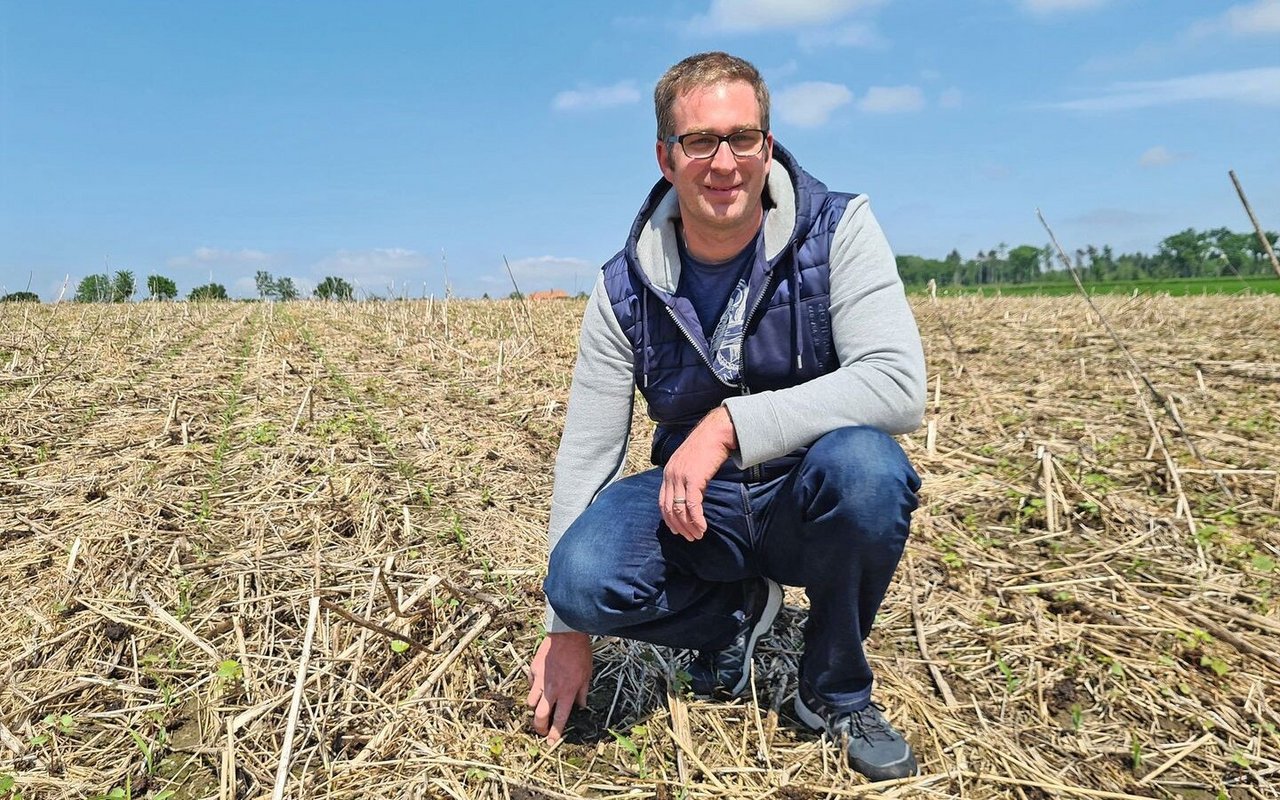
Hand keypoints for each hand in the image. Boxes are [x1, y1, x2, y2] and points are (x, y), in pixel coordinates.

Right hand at [526, 632, 591, 741]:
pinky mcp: (533, 670)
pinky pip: (530, 684)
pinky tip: (539, 685)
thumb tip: (581, 706)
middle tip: (541, 730)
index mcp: (567, 692)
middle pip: (540, 716)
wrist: (566, 634)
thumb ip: (582, 693)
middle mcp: (552, 689)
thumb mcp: (587, 674)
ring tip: (540, 706)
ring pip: (531, 702)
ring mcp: (540, 680)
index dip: (555, 733)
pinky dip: (534, 688)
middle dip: (539, 727)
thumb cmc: (580, 653)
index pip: (560, 719)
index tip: (551, 741)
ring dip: (535, 708)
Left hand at [659, 406, 737, 541]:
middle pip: (669, 508)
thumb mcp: (690, 462)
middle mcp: (671, 475)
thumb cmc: (707, 446)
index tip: (677, 530)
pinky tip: (703, 527)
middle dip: (679, 526)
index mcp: (668, 472)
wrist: (716, 432)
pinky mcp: (694, 478)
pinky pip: (693, 505)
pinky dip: (697, 519)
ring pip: (680, 509)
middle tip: (689, 537)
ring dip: (689, 526)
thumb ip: (685, 476)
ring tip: (698, 535)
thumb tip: (689, 492)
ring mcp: (681, 477)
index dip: (668, 519)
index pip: (662, 502)